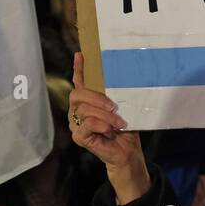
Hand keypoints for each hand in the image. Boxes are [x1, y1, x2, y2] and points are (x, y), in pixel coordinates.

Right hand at [70, 52, 149, 204]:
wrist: (128, 152)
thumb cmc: (126, 128)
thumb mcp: (123, 107)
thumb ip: (117, 95)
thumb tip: (125, 75)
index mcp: (89, 101)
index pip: (80, 81)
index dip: (79, 68)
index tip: (81, 53)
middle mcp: (78, 111)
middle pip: (77, 94)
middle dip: (96, 97)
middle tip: (113, 106)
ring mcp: (76, 123)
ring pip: (84, 110)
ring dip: (104, 115)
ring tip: (118, 122)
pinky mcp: (79, 137)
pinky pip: (86, 125)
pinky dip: (101, 125)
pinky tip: (110, 130)